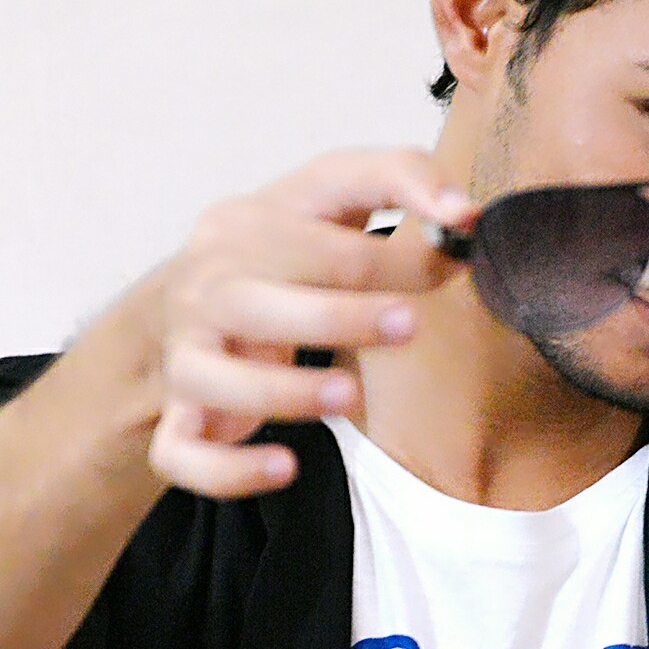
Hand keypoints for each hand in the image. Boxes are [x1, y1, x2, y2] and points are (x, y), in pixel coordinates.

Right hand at [147, 149, 474, 497]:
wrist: (190, 297)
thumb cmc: (287, 242)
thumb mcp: (337, 190)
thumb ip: (406, 179)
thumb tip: (469, 214)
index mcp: (246, 225)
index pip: (322, 244)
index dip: (394, 261)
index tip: (452, 267)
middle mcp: (205, 286)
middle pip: (257, 303)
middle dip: (338, 318)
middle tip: (410, 327)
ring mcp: (185, 353)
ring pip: (212, 378)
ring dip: (282, 393)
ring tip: (351, 398)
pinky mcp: (179, 418)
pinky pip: (182, 454)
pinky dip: (228, 469)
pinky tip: (285, 467)